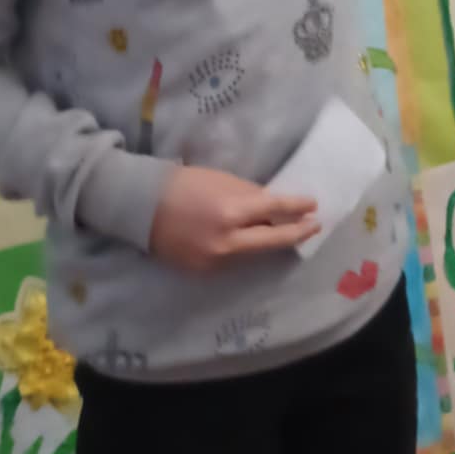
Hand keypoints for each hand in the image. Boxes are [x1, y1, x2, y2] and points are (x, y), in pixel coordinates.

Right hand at [149, 166, 317, 272]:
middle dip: (295, 234)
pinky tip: (245, 240)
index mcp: (231, 212)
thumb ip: (249, 196)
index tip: (314, 206)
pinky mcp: (204, 272)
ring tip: (281, 230)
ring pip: (251, 252)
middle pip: (271, 241)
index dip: (296, 207)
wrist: (141, 207)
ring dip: (266, 241)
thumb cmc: (183, 184)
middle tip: (314, 227)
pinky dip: (241, 249)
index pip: (274, 210)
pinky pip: (232, 260)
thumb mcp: (221, 181)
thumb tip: (272, 207)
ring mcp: (215, 261)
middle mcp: (227, 241)